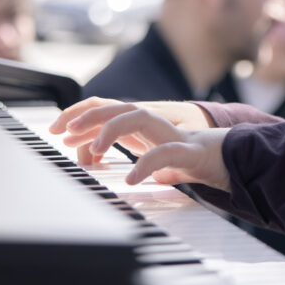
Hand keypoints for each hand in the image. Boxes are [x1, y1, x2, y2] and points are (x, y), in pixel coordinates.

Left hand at [52, 99, 230, 191]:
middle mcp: (152, 122)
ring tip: (98, 150)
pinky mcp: (188, 150)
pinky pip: (164, 153)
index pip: (104, 107)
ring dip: (113, 129)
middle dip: (87, 116)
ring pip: (137, 116)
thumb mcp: (142, 153)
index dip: (78, 114)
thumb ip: (117, 151)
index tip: (57, 130)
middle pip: (115, 106)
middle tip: (65, 132)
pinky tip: (133, 178)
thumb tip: (88, 156)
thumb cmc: (184, 155)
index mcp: (139, 123)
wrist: (227, 159)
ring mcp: (169, 133)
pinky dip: (146, 164)